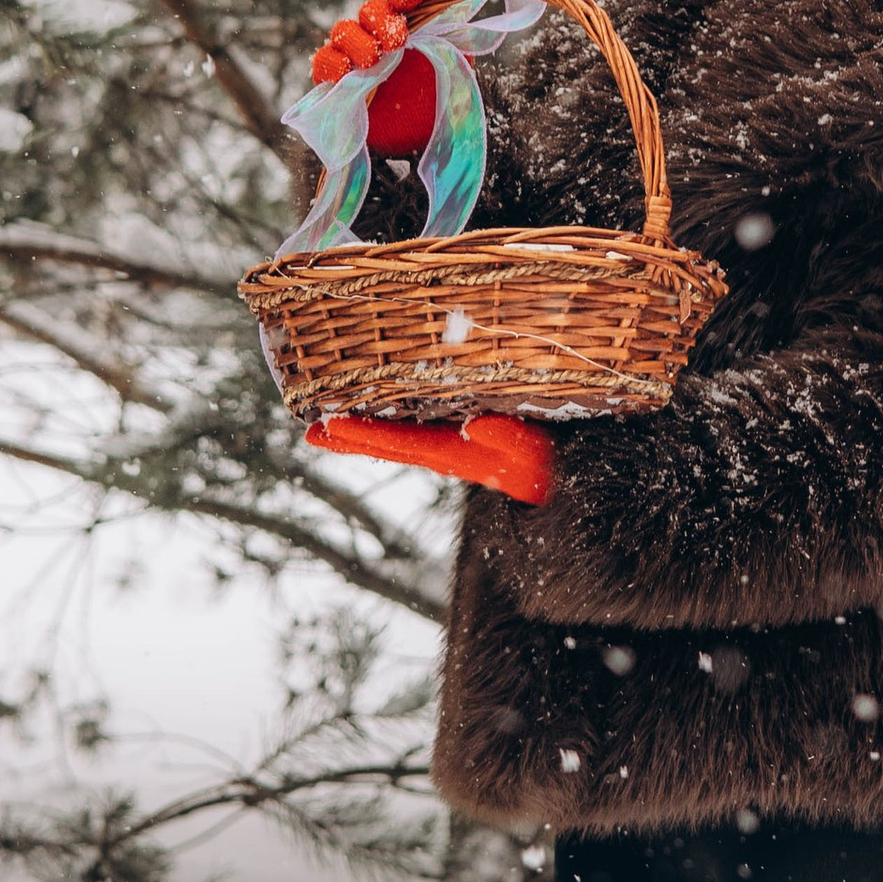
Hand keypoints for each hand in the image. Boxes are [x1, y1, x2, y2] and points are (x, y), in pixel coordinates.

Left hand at [305, 412, 555, 503]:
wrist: (572, 474)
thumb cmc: (557, 465)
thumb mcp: (538, 455)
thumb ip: (510, 441)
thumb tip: (476, 426)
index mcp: (459, 454)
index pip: (402, 443)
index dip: (364, 435)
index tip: (326, 427)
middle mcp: (450, 448)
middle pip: (391, 442)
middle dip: (352, 436)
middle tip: (309, 431)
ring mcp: (456, 441)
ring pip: (401, 433)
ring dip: (365, 428)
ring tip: (328, 420)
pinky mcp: (465, 431)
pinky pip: (419, 424)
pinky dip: (393, 416)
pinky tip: (378, 407)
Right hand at [306, 0, 438, 157]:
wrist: (421, 142)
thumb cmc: (440, 97)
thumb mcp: (456, 59)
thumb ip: (453, 22)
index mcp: (409, 23)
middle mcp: (379, 34)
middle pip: (370, 11)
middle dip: (383, 20)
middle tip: (398, 39)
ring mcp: (355, 56)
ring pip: (344, 31)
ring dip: (358, 41)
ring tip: (373, 60)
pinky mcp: (336, 81)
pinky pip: (323, 61)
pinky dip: (329, 62)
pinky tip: (344, 72)